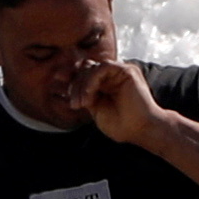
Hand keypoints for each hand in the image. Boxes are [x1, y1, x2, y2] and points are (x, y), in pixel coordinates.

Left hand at [42, 50, 160, 143]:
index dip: (71, 74)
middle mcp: (113, 75)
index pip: (85, 71)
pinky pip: (103, 68)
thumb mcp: (96, 109)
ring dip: (83, 85)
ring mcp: (120, 72)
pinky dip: (92, 81)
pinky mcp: (127, 71)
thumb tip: (68, 81)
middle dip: (75, 84)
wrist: (141, 131)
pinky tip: (90, 96)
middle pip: (86, 68)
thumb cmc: (122, 125)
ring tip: (82, 104)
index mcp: (106, 83)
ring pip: (92, 67)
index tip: (57, 79)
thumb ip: (86, 94)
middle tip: (74, 104)